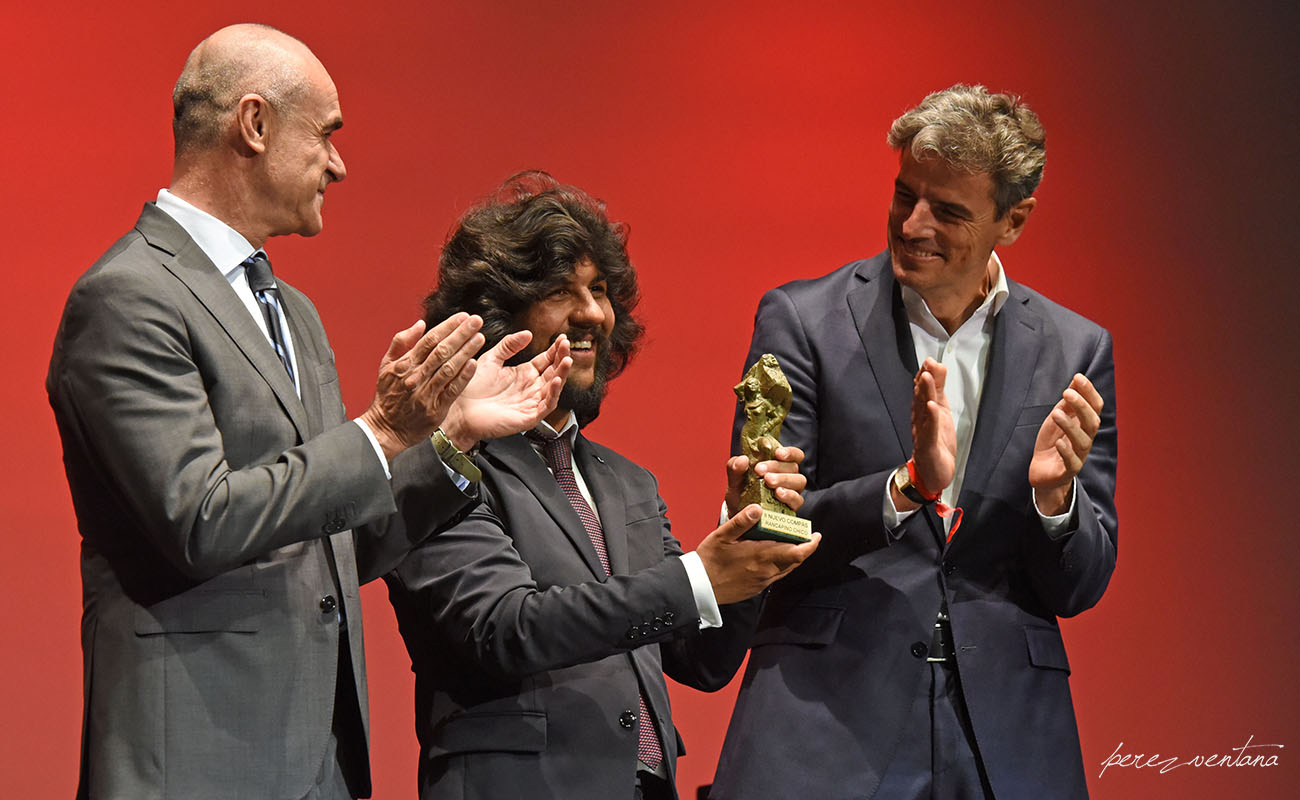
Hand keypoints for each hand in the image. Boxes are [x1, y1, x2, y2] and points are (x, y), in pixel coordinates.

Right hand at [359, 314, 484, 460]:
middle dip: (460, 334)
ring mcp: (426, 393)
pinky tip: (474, 363)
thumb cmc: (388, 395)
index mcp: (404, 364)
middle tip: (476, 321)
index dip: (447, 326)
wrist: (386, 428)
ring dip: (466, 351)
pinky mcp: (436, 408)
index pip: (429, 340)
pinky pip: (452, 390)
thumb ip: (401, 342)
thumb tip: (420, 324)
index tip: (462, 316)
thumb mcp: (386, 365)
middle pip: (441, 350)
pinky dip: (463, 376)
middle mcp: (415, 376)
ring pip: (449, 368)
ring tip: (479, 337)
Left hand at [440, 332, 572, 449]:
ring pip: (554, 388)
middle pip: (553, 372)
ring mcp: (531, 403)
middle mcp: (530, 388)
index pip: (546, 360)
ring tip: (566, 360)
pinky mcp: (529, 417)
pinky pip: (547, 405)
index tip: (561, 337)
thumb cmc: (472, 388)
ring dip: (562, 374)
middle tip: (566, 344)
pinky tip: (556, 380)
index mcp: (523, 374)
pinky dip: (554, 393)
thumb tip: (528, 333)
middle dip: (562, 358)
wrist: (459, 411)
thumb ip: (508, 345)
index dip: (555, 350)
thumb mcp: (491, 359)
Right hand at [695, 504, 820, 604]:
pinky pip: (777, 575)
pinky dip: (782, 565)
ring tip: (792, 543)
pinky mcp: (757, 588)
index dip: (810, 545)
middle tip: (805, 535)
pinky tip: (773, 556)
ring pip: (787, 569)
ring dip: (793, 557)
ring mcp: (763, 582)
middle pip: (795, 561)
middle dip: (803, 548)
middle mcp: (766, 571)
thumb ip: (741, 521)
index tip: (816, 535)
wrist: (699, 587)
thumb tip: (758, 508)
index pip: (796, 552)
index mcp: (761, 555)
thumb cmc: (709, 559)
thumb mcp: (722, 536)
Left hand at [724, 446, 806, 517]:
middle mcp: (789, 477)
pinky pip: (797, 500)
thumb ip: (735, 467)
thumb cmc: (742, 492)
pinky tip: (778, 494)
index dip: (790, 452)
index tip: (777, 453)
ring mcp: (792, 492)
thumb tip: (742, 459)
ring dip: (784, 479)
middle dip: (777, 467)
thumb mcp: (735, 479)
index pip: (794, 455)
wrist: (739, 515)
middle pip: (793, 467)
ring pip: (799, 481)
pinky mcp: (792, 507)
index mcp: (779, 465)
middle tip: (760, 471)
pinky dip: (789, 495)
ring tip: (769, 482)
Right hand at [908, 357, 955, 499]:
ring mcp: (923, 433)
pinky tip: (932, 408)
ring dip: (924, 394)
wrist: (932, 473)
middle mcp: (919, 420)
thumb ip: (938, 388)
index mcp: (923, 411)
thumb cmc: (936, 440)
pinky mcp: (928, 446)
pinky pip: (929, 431)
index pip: (921, 390)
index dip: (925, 375)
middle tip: (927, 364)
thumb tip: (938, 365)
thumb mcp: (941, 410)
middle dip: (924, 381)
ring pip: (923, 411)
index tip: (929, 360)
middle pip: (920, 398)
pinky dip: (930, 419)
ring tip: (926, 379)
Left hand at [1029, 373, 1103, 514]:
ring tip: (1056, 414)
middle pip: (1092, 422)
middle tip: (1067, 392)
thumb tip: (1077, 379)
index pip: (1095, 407)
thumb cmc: (1053, 441)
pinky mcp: (1068, 470)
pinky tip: (1059, 442)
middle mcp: (1086, 439)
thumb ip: (1068, 402)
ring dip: (1070, 426)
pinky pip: (1072, 462)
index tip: (1078, 377)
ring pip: (1082, 441)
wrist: (1042, 471)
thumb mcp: (1059, 418)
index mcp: (1085, 425)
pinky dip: (1066, 452)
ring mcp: (1079, 455)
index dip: (1089, 392)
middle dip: (1081, 406)